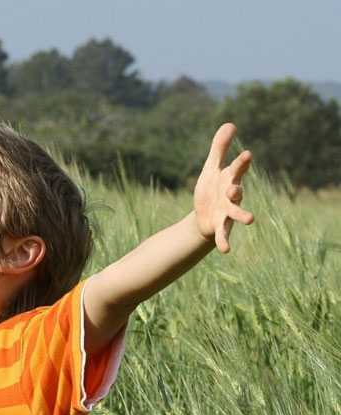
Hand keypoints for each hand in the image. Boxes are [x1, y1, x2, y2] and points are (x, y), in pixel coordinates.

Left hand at [194, 124, 254, 252]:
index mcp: (229, 179)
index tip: (246, 154)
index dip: (241, 162)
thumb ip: (220, 148)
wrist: (203, 214)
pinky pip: (224, 234)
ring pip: (237, 213)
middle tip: (234, 189)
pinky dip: (225, 242)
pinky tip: (226, 250)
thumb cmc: (211, 189)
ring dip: (243, 215)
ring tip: (250, 219)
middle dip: (237, 190)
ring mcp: (228, 212)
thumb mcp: (211, 168)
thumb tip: (230, 123)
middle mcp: (231, 196)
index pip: (236, 169)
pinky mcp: (221, 226)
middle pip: (237, 192)